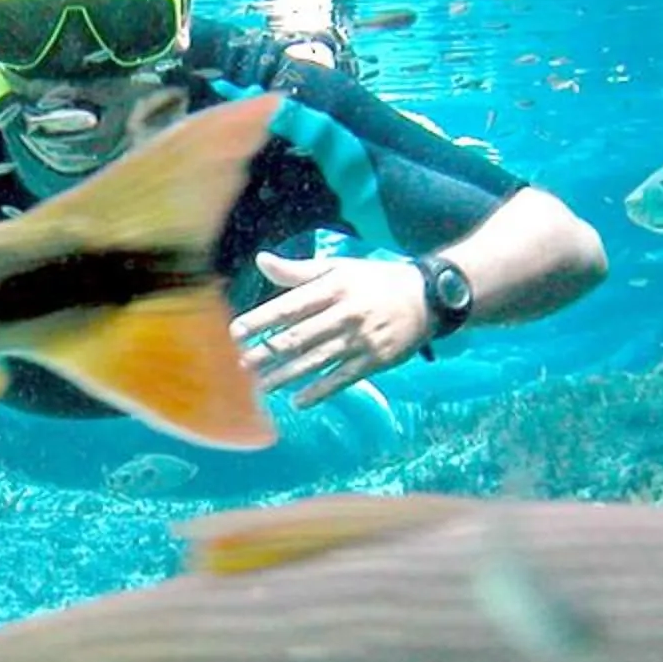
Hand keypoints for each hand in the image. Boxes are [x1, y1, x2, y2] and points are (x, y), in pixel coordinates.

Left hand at [232, 252, 432, 405]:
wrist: (426, 297)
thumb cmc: (374, 280)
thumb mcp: (338, 268)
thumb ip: (297, 270)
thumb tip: (261, 260)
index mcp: (333, 288)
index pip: (289, 306)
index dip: (261, 320)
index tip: (236, 331)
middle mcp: (345, 314)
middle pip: (299, 337)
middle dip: (267, 353)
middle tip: (241, 365)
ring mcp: (361, 340)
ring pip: (316, 361)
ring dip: (286, 376)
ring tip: (261, 386)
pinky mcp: (375, 360)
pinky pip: (342, 379)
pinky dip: (319, 392)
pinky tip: (298, 402)